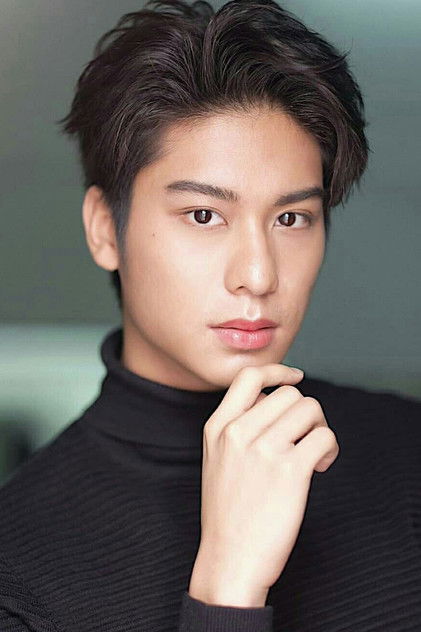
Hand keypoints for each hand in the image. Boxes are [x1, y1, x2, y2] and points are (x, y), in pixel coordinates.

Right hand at [189, 363, 339, 606]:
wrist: (229, 560)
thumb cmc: (227, 514)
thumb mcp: (216, 460)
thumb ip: (238, 428)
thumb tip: (278, 405)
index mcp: (217, 428)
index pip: (248, 378)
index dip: (277, 370)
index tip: (295, 376)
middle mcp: (238, 432)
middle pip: (289, 394)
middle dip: (305, 412)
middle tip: (305, 437)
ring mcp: (263, 450)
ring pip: (310, 409)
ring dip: (319, 429)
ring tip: (313, 454)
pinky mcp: (290, 470)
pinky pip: (324, 436)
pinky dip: (329, 449)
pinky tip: (318, 468)